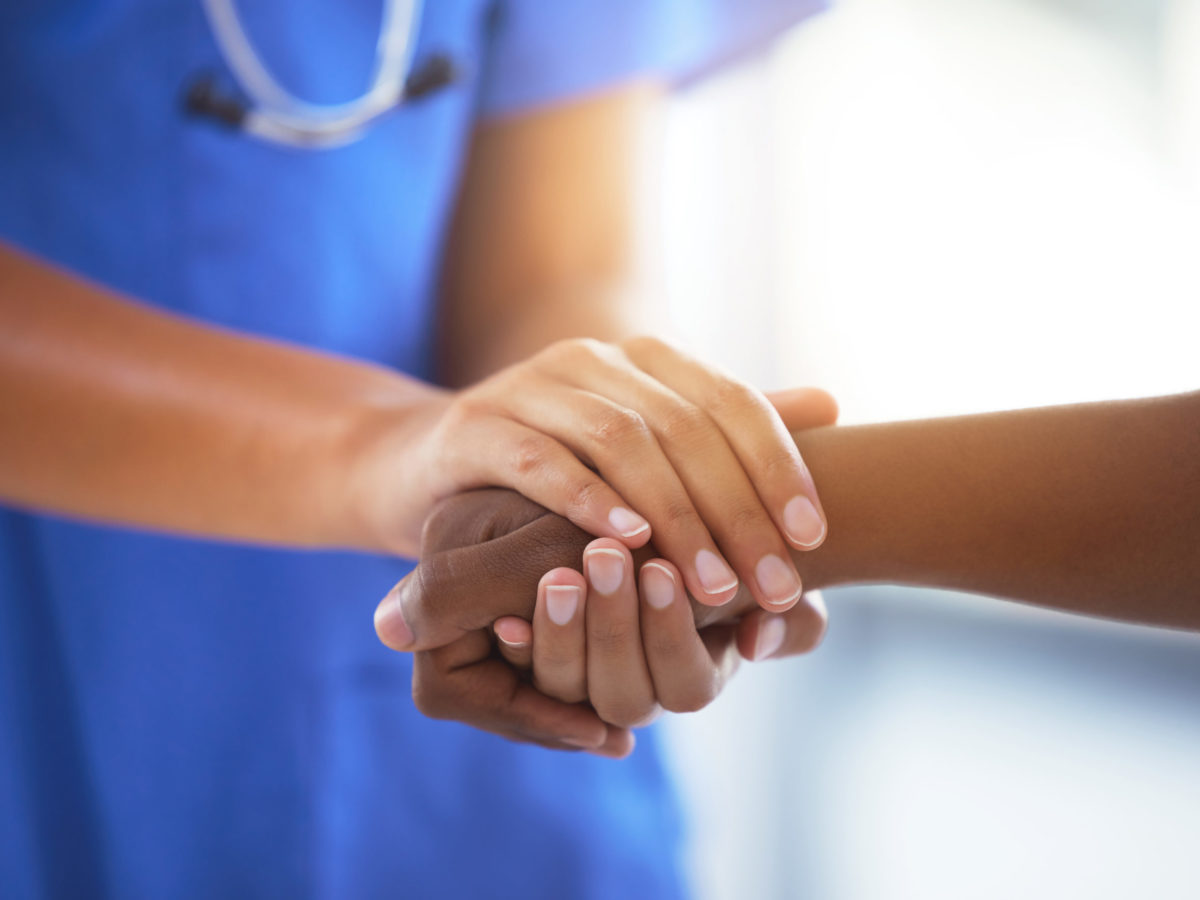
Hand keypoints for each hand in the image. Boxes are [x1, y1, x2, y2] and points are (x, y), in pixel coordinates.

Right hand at [383, 338, 827, 610]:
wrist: (427, 465)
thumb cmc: (551, 470)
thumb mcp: (641, 449)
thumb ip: (724, 430)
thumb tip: (831, 405)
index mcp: (643, 360)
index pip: (731, 401)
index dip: (778, 465)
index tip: (812, 537)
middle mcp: (592, 359)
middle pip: (684, 427)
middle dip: (736, 510)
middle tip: (769, 583)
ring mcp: (529, 386)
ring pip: (620, 441)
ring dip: (674, 517)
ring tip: (711, 584)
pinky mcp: (475, 425)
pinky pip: (539, 458)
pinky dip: (587, 499)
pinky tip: (626, 543)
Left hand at [490, 542, 826, 733]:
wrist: (653, 523)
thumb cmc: (724, 548)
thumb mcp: (766, 577)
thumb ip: (789, 615)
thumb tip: (758, 637)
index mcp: (692, 677)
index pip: (685, 685)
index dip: (672, 632)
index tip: (663, 569)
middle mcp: (635, 689)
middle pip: (623, 694)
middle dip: (614, 626)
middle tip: (605, 556)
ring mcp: (580, 680)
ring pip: (566, 688)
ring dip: (563, 636)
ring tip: (558, 575)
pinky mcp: (534, 659)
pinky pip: (518, 677)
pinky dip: (518, 647)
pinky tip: (507, 616)